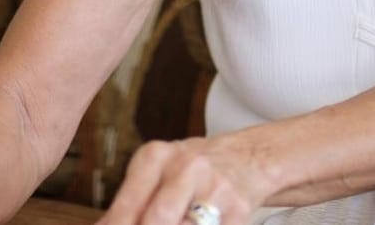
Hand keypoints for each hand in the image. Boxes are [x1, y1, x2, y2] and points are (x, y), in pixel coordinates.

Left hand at [96, 136, 272, 224]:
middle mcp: (185, 167)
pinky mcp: (239, 208)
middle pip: (157, 219)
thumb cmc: (191, 172)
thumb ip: (128, 204)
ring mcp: (214, 187)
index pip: (127, 206)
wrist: (248, 156)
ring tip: (178, 223)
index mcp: (155, 157)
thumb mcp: (156, 174)